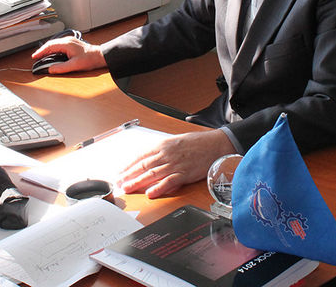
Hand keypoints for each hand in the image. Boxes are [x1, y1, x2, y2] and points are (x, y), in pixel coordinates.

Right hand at [31, 37, 106, 73]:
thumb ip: (61, 68)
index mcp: (67, 44)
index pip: (50, 46)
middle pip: (51, 44)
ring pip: (55, 44)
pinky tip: (52, 54)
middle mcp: (68, 40)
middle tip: (36, 57)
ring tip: (42, 56)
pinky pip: (59, 45)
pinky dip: (53, 50)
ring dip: (48, 50)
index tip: (35, 56)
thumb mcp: (75, 65)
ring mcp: (70, 41)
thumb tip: (51, 69)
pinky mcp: (72, 44)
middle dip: (42, 50)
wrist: (100, 56)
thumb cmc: (90, 59)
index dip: (41, 51)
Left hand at [117, 129, 235, 197]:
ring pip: (152, 174)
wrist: (216, 144)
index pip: (141, 156)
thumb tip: (151, 159)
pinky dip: (159, 188)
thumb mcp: (176, 142)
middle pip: (144, 166)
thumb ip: (163, 151)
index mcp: (163, 145)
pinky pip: (169, 182)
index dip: (129, 165)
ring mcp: (175, 164)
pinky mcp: (185, 173)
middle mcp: (166, 154)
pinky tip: (150, 193)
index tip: (120, 172)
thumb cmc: (197, 143)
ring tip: (128, 188)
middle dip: (129, 175)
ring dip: (138, 182)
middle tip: (119, 183)